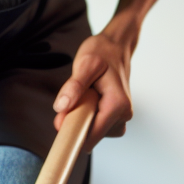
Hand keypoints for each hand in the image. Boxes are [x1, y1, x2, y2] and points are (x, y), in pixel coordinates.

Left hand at [52, 25, 136, 151]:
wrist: (115, 47)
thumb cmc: (102, 52)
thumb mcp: (85, 64)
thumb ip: (74, 86)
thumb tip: (61, 108)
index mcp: (118, 105)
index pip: (92, 136)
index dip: (72, 133)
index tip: (59, 123)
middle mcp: (124, 114)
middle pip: (92, 136)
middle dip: (77, 123)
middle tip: (72, 100)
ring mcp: (122, 117)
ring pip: (94, 133)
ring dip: (83, 119)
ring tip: (86, 95)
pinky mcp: (117, 117)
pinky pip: (97, 126)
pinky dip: (88, 117)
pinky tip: (89, 100)